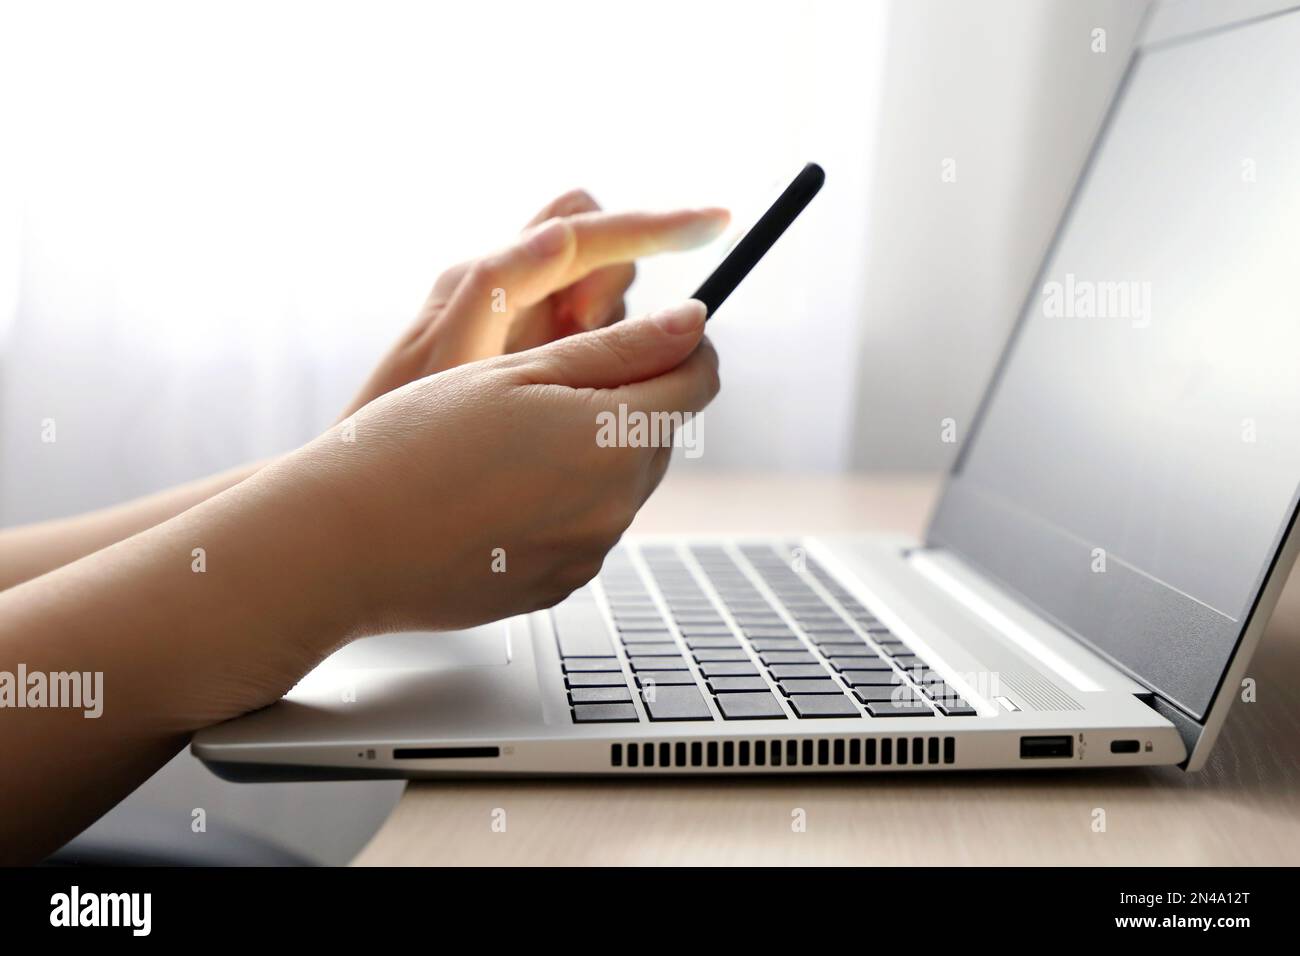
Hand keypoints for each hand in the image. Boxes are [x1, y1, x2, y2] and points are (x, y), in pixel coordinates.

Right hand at [303, 300, 717, 637]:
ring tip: (509, 444)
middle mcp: (616, 505)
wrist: (342, 544)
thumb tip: (692, 325)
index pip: (699, 381)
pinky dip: (564, 502)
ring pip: (623, 482)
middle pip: (663, 434)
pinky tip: (500, 492)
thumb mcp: (516, 372)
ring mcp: (589, 553)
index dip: (682, 346)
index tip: (650, 333)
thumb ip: (617, 350)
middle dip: (630, 400)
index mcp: (614, 440)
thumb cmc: (413, 444)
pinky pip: (587, 528)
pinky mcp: (560, 584)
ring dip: (594, 453)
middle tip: (549, 385)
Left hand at [340, 190, 728, 419]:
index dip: (656, 223)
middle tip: (586, 343)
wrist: (366, 492)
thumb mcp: (447, 354)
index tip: (719, 223)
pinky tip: (573, 414)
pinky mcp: (537, 374)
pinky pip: (594, 355)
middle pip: (601, 254)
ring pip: (604, 306)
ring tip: (570, 388)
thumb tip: (567, 230)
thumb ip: (501, 284)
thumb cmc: (394, 426)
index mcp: (489, 278)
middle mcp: (510, 295)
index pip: (586, 222)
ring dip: (610, 337)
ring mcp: (526, 335)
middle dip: (617, 289)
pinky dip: (601, 371)